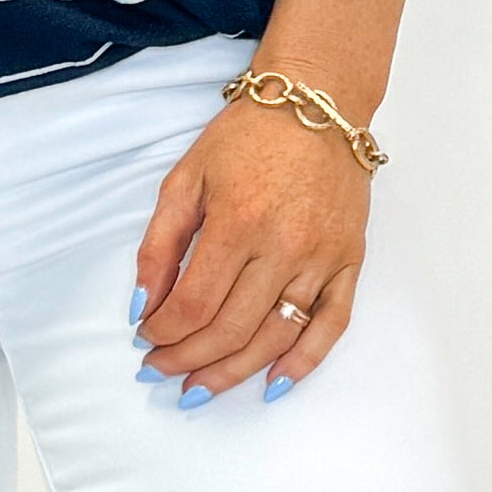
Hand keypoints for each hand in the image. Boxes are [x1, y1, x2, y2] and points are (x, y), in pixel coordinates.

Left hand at [130, 86, 370, 402]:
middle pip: (230, 329)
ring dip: (233, 372)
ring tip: (200, 388)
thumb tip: (142, 305)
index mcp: (237, 219)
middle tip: (162, 371)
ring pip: (275, 338)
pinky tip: (272, 384)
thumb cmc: (247, 136)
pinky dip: (303, 363)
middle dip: (188, 360)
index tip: (146, 339)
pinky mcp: (349, 261)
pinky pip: (330, 326)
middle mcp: (283, 245)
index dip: (164, 333)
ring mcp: (321, 257)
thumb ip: (159, 242)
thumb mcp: (186, 175)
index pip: (195, 303)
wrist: (316, 103)